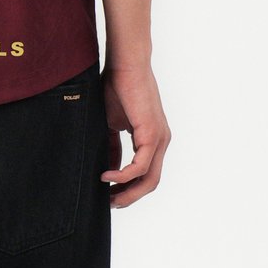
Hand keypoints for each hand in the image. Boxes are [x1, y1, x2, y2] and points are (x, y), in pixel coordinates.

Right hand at [99, 62, 171, 209]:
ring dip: (127, 192)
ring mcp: (160, 139)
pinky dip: (123, 176)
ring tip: (107, 196)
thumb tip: (109, 170)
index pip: (145, 174)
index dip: (128, 188)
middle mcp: (161, 142)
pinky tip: (106, 176)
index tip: (109, 195)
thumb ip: (113, 147)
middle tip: (109, 204)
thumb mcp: (112, 123)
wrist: (125, 63)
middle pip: (150, 183)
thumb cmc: (118, 87)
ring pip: (148, 180)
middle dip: (129, 197)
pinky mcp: (153, 135)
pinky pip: (140, 167)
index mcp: (153, 139)